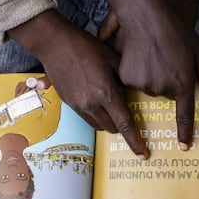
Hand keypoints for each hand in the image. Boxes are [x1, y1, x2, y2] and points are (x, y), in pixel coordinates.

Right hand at [8, 10, 148, 157]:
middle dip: (121, 125)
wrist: (55, 44)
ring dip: (107, 121)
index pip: (125, 124)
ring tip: (108, 102)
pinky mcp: (68, 104)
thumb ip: (124, 81)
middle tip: (124, 110)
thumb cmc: (86, 46)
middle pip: (112, 128)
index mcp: (106, 92)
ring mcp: (78, 105)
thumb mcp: (112, 59)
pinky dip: (95, 114)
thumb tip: (131, 95)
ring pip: (98, 125)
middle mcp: (91, 104)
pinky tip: (95, 97)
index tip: (143, 154)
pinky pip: (86, 118)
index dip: (135, 141)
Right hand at [99, 0, 198, 149]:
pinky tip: (137, 57)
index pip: (184, 114)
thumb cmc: (174, 29)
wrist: (145, 16)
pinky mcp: (127, 79)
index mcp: (182, 83)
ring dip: (149, 77)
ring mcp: (143, 84)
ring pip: (147, 88)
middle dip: (165, 81)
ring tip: (150, 56)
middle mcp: (163, 88)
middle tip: (164, 61)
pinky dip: (134, 74)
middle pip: (164, 94)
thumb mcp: (197, 48)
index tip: (183, 145)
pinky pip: (131, 83)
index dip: (184, 131)